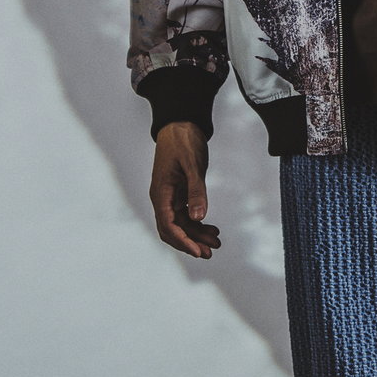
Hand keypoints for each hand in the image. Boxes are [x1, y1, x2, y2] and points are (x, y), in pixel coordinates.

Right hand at [149, 121, 221, 258]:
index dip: (183, 241)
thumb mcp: (193, 165)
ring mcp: (170, 198)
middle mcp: (162, 198)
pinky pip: (187, 217)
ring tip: (216, 242)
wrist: (181, 124)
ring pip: (182, 226)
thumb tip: (198, 218)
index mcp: (160, 193)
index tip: (198, 252)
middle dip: (190, 243)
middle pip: (173, 231)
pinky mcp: (179, 195)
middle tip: (210, 252)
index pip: (168, 226)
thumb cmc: (183, 141)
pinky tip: (213, 229)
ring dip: (198, 236)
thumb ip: (196, 192)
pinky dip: (199, 225)